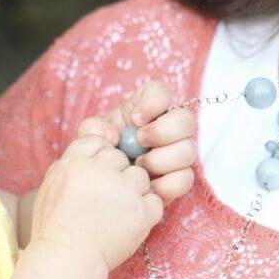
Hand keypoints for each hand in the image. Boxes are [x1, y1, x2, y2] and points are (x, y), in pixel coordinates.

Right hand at [31, 134, 163, 271]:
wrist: (66, 259)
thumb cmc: (54, 225)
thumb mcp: (50, 185)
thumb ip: (70, 163)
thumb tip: (91, 148)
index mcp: (74, 162)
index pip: (97, 141)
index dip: (99, 158)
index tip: (96, 176)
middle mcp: (99, 171)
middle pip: (120, 158)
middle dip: (117, 175)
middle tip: (106, 199)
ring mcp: (123, 190)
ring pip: (140, 176)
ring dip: (133, 191)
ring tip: (117, 213)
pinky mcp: (141, 212)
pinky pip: (155, 200)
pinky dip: (146, 211)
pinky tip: (129, 222)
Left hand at [76, 81, 195, 205]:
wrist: (104, 184)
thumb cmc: (101, 153)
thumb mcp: (90, 137)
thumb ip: (93, 129)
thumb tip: (114, 134)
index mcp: (146, 110)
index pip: (162, 92)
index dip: (153, 102)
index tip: (135, 119)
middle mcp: (168, 128)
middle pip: (186, 120)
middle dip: (162, 132)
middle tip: (139, 141)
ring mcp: (177, 153)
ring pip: (188, 150)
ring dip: (161, 160)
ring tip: (138, 166)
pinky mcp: (179, 178)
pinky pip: (185, 179)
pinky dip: (165, 184)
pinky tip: (147, 186)